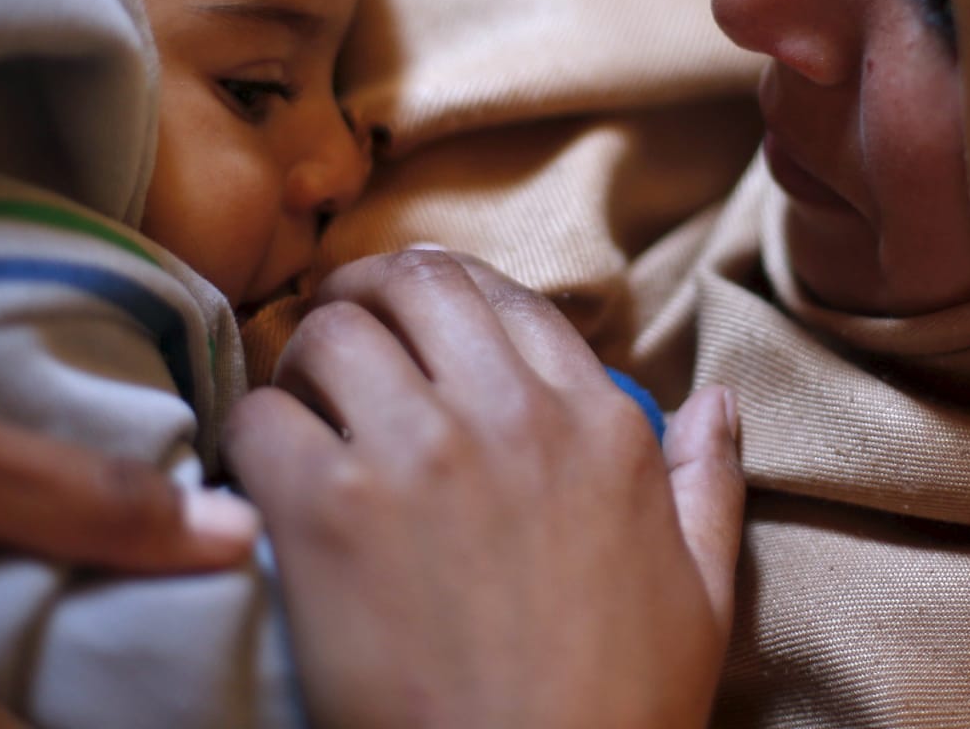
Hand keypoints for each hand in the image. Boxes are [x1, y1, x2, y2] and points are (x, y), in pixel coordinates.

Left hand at [224, 249, 745, 728]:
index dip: (444, 292)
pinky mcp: (327, 511)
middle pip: (414, 283)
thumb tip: (719, 401)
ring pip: (329, 333)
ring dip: (304, 359)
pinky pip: (260, 417)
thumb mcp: (702, 591)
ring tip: (298, 402)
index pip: (505, 294)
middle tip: (338, 325)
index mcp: (598, 423)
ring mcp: (417, 453)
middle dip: (366, 291)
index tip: (411, 315)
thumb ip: (708, 482)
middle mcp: (509, 414)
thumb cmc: (621, 706)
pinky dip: (250, 432)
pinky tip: (262, 473)